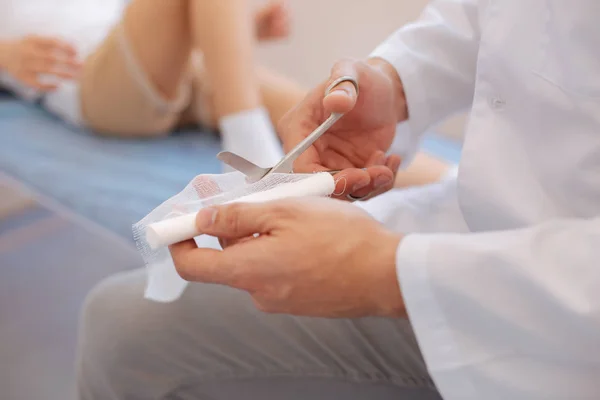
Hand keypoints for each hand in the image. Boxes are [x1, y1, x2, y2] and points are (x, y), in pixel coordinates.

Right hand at [0, 35, 80, 90]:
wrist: (2, 54)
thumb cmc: (27, 47)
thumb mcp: (36, 40)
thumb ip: (54, 42)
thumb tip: (75, 48)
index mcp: (32, 40)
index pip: (51, 42)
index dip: (65, 47)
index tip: (77, 52)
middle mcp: (28, 52)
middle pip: (51, 58)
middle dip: (68, 63)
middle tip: (83, 66)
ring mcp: (24, 65)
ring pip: (46, 70)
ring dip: (63, 74)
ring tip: (77, 78)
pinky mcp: (22, 77)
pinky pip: (36, 84)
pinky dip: (47, 86)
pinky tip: (58, 87)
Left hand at [169, 197, 404, 317]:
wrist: (388, 274)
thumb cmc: (340, 238)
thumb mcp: (285, 212)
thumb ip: (237, 216)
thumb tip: (202, 218)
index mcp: (248, 271)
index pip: (192, 266)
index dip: (179, 242)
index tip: (181, 220)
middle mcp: (259, 293)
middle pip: (229, 257)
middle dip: (236, 226)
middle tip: (257, 195)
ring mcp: (282, 300)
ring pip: (257, 260)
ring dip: (265, 234)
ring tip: (296, 210)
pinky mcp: (302, 301)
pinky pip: (279, 271)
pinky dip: (283, 249)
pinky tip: (311, 233)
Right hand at [278, 58, 407, 200]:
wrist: (384, 92)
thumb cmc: (363, 78)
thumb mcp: (353, 72)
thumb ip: (342, 84)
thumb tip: (335, 101)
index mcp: (298, 128)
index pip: (299, 165)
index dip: (324, 179)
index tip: (357, 176)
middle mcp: (309, 151)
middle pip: (320, 185)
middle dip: (353, 185)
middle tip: (380, 173)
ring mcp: (329, 164)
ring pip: (344, 192)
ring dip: (371, 185)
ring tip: (388, 163)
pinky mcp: (349, 171)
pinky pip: (362, 189)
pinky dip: (381, 181)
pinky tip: (392, 160)